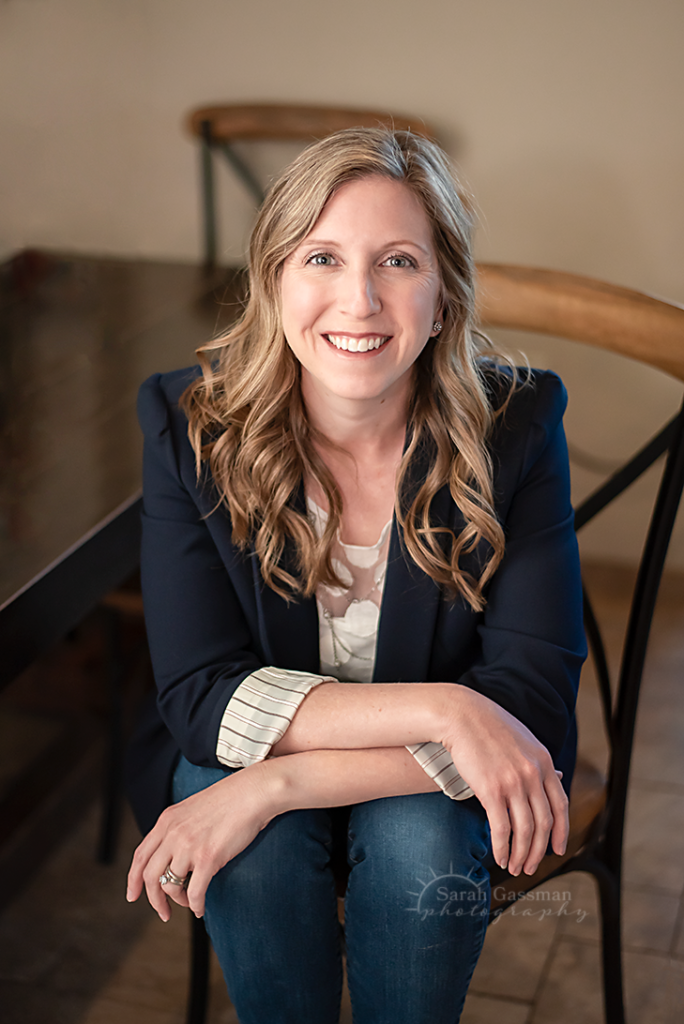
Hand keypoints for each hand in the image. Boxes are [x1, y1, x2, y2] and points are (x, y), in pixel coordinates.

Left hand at [126, 762, 280, 920]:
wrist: (253, 792)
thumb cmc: (230, 799)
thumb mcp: (193, 808)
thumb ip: (178, 828)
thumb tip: (173, 855)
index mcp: (167, 820)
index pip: (140, 855)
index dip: (133, 879)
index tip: (132, 895)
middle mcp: (173, 833)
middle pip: (150, 876)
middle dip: (153, 900)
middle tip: (163, 912)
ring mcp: (189, 846)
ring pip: (170, 886)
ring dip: (179, 901)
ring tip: (190, 903)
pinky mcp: (208, 857)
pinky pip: (194, 892)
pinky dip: (195, 906)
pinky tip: (201, 909)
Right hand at [438, 685, 568, 876]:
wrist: (462, 714)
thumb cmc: (489, 725)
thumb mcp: (525, 740)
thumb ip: (541, 762)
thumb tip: (559, 774)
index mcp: (545, 762)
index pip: (561, 806)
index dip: (561, 832)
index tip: (557, 849)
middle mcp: (534, 774)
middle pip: (543, 823)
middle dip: (538, 851)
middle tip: (530, 867)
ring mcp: (514, 782)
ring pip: (525, 830)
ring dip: (520, 854)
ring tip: (514, 867)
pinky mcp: (491, 789)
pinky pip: (502, 828)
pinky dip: (502, 848)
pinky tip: (499, 857)